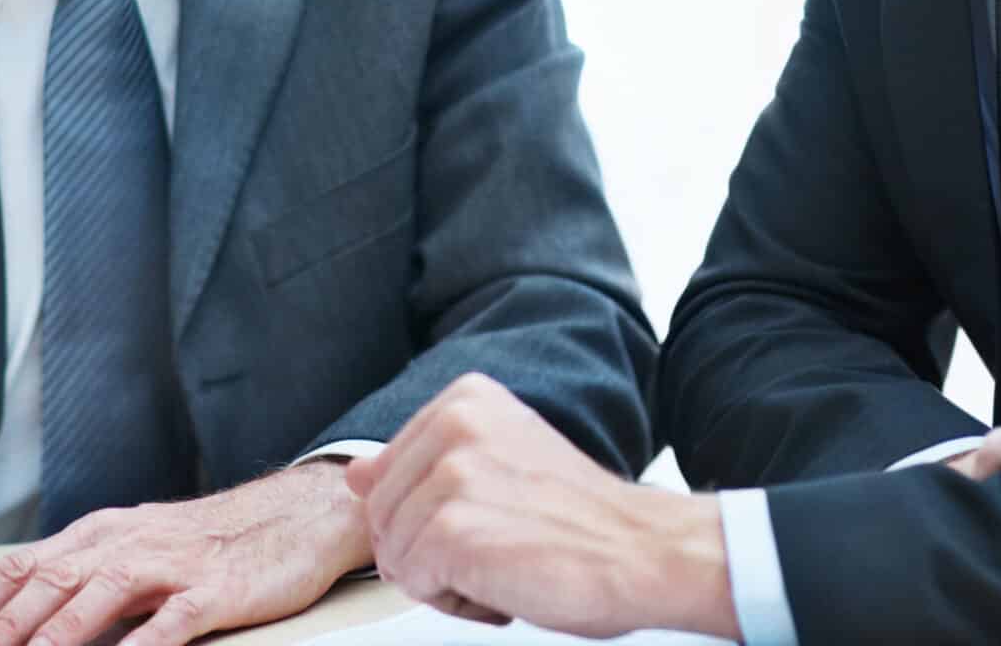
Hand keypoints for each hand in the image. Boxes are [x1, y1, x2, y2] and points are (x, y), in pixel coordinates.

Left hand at [0, 461, 370, 645]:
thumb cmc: (215, 540)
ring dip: (53, 637)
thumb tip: (30, 621)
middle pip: (48, 584)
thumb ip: (89, 578)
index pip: (22, 566)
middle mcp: (127, 542)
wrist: (298, 514)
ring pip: (97, 598)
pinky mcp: (214, 590)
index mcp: (103, 533)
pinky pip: (169, 622)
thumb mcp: (141, 547)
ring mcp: (170, 565)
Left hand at [347, 374, 738, 640]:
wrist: (645, 553)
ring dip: (444, 579)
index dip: (433, 517)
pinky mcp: (449, 529)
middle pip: (381, 516)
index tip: (495, 515)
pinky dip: (456, 601)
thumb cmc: (582, 520)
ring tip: (506, 563)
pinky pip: (413, 583)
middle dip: (431, 551)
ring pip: (392, 553)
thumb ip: (420, 465)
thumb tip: (355, 474)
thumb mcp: (496, 469)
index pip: (388, 476)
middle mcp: (454, 424)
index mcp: (465, 400)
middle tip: (501, 547)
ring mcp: (450, 474)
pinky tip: (505, 583)